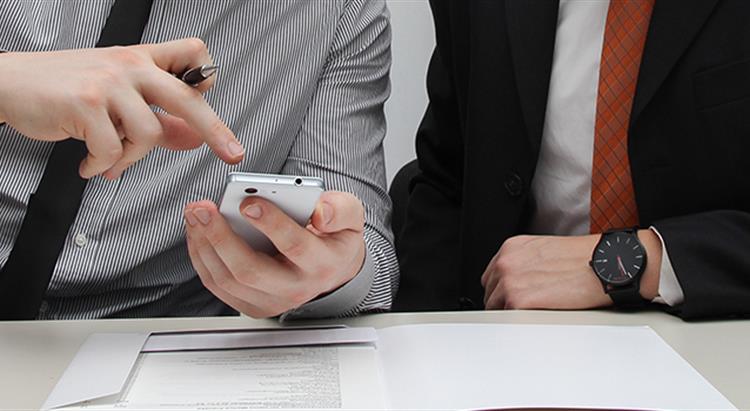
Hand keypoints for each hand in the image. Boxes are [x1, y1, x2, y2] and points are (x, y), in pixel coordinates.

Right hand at [0, 38, 242, 178]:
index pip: (192, 53)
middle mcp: (129, 66)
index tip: (209, 97)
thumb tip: (195, 138)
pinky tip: (90, 162)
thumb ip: (158, 117)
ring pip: (148, 134)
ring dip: (131, 158)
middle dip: (215, 129)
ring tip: (110, 161)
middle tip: (232, 153)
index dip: (206, 77)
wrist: (10, 83)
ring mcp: (108, 83)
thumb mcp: (117, 97)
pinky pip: (112, 149)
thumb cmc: (66, 89)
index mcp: (141, 59)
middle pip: (187, 98)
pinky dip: (102, 165)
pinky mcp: (85, 103)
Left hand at [183, 191, 365, 317]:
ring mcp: (272, 301)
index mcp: (323, 263)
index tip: (248, 202)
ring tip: (195, 214)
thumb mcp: (350, 217)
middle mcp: (296, 289)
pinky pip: (218, 285)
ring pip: (228, 279)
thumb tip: (320, 212)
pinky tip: (197, 232)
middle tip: (203, 208)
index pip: (294, 246)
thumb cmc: (334, 237)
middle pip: (250, 270)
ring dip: (205, 245)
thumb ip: (340, 210)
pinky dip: (202, 257)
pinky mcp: (252, 305)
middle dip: (221, 236)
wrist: (332, 267)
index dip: (270, 224)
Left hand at [480, 231, 661, 309]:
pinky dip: (517, 321)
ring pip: (495, 307)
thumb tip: (519, 282)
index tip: (510, 297)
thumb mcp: (546, 250)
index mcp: (512, 248)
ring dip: (510, 314)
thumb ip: (525, 263)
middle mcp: (506, 261)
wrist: (605, 264)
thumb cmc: (585, 258)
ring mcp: (509, 281)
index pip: (491, 276)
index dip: (501, 289)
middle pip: (490, 292)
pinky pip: (506, 318)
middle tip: (525, 310)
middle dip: (503, 302)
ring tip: (533, 315)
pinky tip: (535, 318)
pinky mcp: (518, 300)